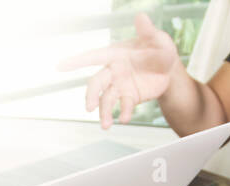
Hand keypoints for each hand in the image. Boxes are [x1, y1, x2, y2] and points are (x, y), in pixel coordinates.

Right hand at [58, 13, 180, 129]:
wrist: (169, 71)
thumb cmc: (161, 50)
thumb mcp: (158, 40)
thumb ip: (148, 31)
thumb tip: (141, 16)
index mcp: (116, 55)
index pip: (94, 56)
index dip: (77, 61)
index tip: (60, 66)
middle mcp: (114, 71)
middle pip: (96, 83)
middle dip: (91, 95)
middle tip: (90, 108)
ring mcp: (119, 86)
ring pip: (106, 99)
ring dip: (104, 112)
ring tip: (105, 125)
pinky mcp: (128, 98)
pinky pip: (123, 106)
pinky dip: (123, 113)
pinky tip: (124, 119)